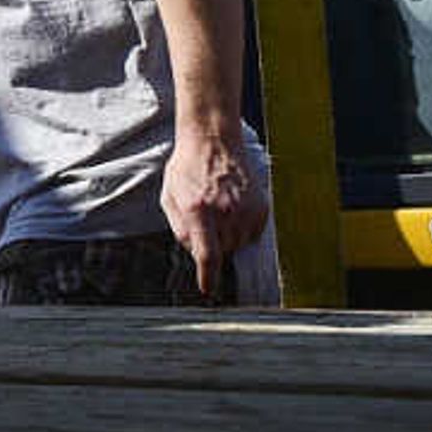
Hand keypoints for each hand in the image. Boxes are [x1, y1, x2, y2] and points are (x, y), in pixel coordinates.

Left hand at [161, 116, 269, 299]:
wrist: (213, 141)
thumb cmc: (187, 168)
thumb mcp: (169, 198)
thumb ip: (179, 229)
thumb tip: (194, 254)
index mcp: (199, 211)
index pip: (207, 255)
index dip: (209, 277)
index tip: (209, 290)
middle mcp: (226, 213)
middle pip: (223, 252)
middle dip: (212, 246)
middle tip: (205, 223)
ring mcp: (246, 209)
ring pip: (238, 244)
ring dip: (228, 237)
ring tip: (218, 211)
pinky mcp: (261, 207)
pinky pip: (253, 234)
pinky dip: (242, 229)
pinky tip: (233, 209)